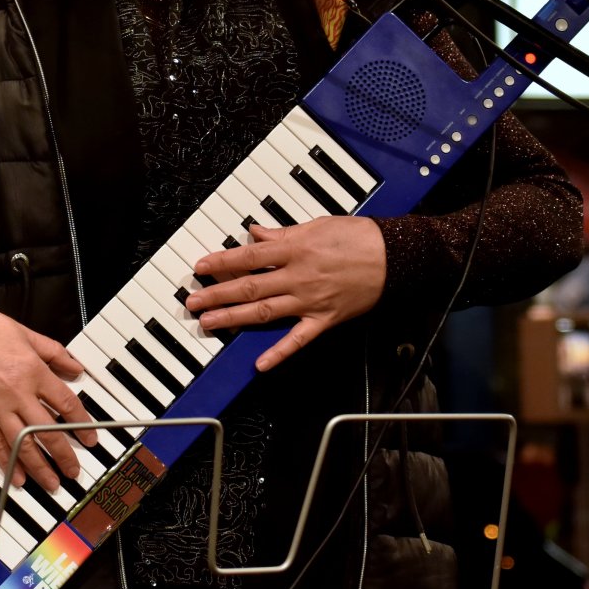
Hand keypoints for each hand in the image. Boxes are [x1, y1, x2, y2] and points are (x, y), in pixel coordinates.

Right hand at [0, 296, 98, 491]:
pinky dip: (6, 462)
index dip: (82, 423)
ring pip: (22, 444)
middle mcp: (16, 393)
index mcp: (32, 370)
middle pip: (47, 431)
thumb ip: (54, 353)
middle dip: (64, 454)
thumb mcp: (26, 333)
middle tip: (74, 470)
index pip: (65, 403)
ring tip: (51, 483)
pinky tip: (17, 477)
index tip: (90, 437)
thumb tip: (76, 368)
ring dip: (39, 467)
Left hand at [184, 216, 385, 371]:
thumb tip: (255, 233)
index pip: (249, 256)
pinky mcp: (324, 319)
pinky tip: (260, 363)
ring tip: (210, 323)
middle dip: (217, 294)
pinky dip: (279, 353)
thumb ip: (283, 232)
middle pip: (249, 286)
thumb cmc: (357, 237)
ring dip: (235, 318)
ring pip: (265, 312)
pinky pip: (298, 339)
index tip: (200, 267)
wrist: (395, 256)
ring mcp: (310, 300)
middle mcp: (298, 276)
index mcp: (294, 248)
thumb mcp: (317, 225)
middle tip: (193, 302)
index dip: (221, 262)